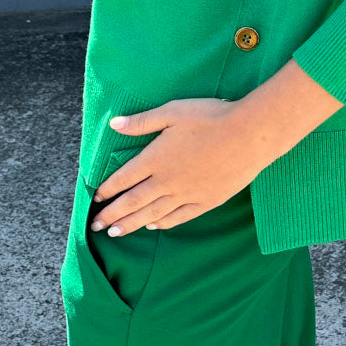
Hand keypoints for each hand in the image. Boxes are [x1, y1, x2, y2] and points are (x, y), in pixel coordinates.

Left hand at [89, 95, 281, 235]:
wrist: (249, 135)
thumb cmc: (210, 117)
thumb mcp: (172, 112)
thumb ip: (141, 122)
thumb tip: (114, 125)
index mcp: (155, 159)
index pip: (124, 178)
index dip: (108, 189)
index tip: (96, 198)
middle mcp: (167, 181)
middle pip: (133, 201)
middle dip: (113, 215)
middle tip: (96, 226)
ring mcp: (187, 194)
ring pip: (152, 213)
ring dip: (132, 224)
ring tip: (116, 233)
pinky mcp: (206, 201)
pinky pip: (179, 217)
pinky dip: (163, 223)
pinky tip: (153, 226)